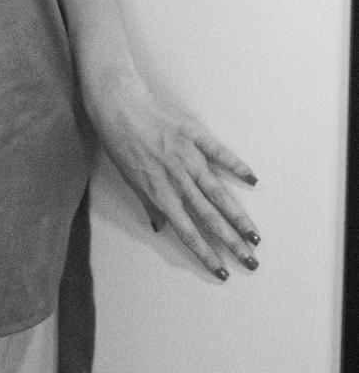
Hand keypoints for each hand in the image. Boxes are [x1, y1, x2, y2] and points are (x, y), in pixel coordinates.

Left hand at [85, 70, 260, 280]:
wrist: (116, 102)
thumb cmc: (118, 140)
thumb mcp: (128, 177)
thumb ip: (148, 203)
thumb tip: (159, 227)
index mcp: (159, 191)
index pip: (186, 231)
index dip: (205, 253)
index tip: (222, 270)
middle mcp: (176, 178)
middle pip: (209, 217)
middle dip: (231, 242)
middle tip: (251, 261)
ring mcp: (187, 155)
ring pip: (218, 192)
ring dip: (238, 216)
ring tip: (255, 236)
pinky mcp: (194, 133)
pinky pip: (220, 152)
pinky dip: (237, 166)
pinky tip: (253, 180)